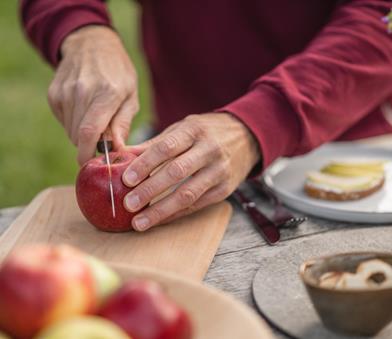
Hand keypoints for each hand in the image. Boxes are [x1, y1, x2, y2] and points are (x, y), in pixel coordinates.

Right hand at [48, 25, 138, 164]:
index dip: (88, 154)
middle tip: (103, 140)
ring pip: (71, 131)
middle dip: (90, 146)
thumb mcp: (131, 96)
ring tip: (96, 118)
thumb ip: (123, 124)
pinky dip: (74, 123)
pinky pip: (64, 121)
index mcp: (106, 93)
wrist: (91, 44)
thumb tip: (118, 149)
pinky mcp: (54, 94)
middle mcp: (82, 92)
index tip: (91, 165)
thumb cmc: (118, 73)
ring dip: (83, 134)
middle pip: (79, 136)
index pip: (90, 132)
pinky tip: (84, 109)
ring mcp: (65, 92)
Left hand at [122, 113, 259, 230]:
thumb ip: (155, 143)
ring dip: (161, 210)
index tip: (126, 179)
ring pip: (188, 194)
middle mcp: (209, 150)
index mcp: (194, 130)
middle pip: (176, 172)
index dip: (145, 164)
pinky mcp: (224, 189)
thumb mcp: (183, 128)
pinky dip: (175, 214)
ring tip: (139, 222)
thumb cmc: (207, 132)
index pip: (166, 148)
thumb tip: (123, 156)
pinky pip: (197, 205)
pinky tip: (158, 220)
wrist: (246, 137)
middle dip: (150, 190)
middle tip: (128, 204)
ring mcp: (219, 171)